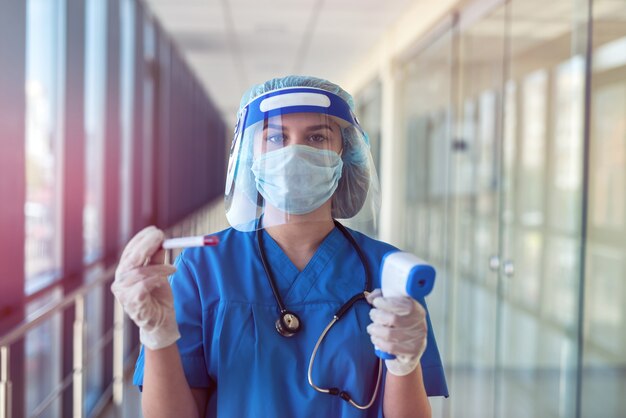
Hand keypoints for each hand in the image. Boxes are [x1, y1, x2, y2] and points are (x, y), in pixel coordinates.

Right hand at [111, 226, 179, 349]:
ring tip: (173, 269)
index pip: (129, 250)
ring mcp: (123, 293)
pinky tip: (163, 282)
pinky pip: (143, 286)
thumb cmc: (158, 298)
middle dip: (148, 245)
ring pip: (140, 272)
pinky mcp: (132, 303)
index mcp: (125, 272)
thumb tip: (161, 241)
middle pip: (131, 258)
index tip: (156, 230)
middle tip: (163, 237)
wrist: (162, 322)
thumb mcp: (160, 274)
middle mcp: (120, 281)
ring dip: (159, 267)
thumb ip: (157, 259)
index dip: (141, 239)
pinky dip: (155, 280)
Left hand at [366, 288, 427, 375]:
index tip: (377, 302)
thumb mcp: (394, 307)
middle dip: (377, 315)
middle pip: (393, 319)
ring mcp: (417, 340)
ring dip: (375, 330)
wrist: (409, 349)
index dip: (387, 303)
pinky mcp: (411, 353)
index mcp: (418, 311)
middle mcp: (420, 325)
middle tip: (372, 314)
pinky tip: (375, 338)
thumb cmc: (401, 325)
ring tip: (371, 328)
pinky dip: (379, 342)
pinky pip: (390, 347)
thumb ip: (383, 297)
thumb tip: (370, 297)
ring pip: (389, 334)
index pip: (405, 305)